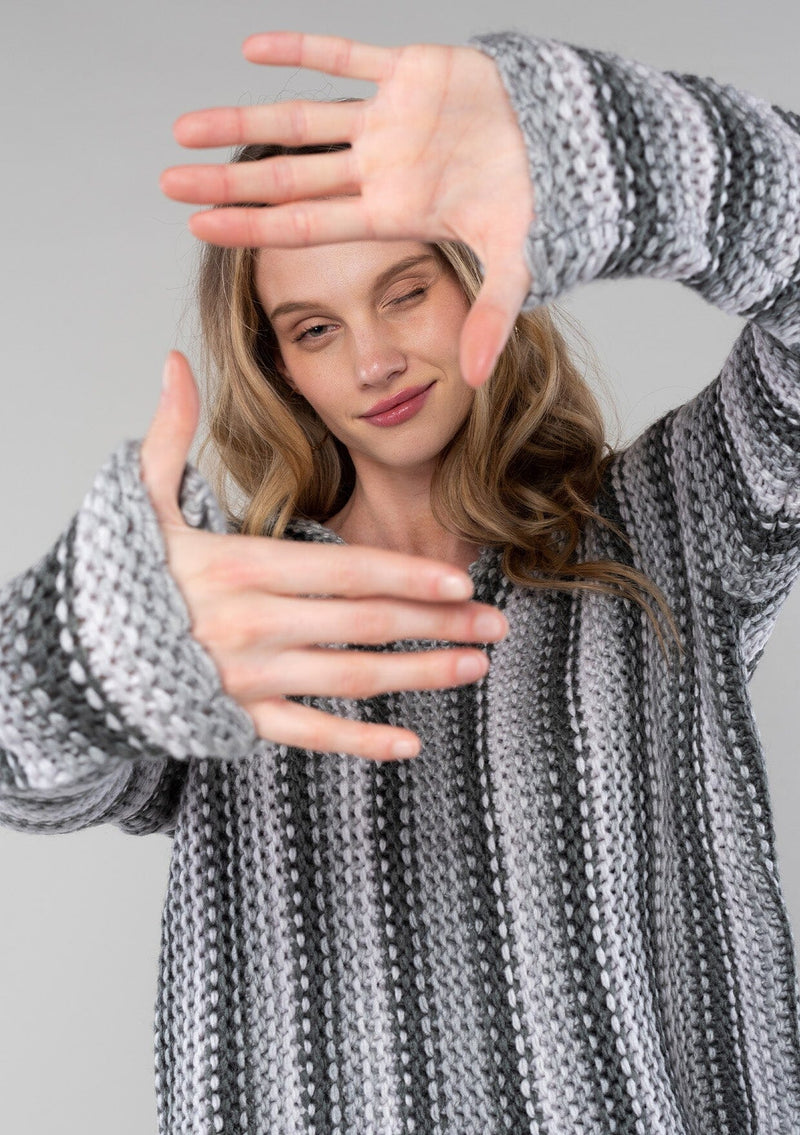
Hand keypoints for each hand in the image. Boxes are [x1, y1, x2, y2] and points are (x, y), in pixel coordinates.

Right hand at [139, 351, 508, 761]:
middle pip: (363, 625)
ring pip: (349, 678)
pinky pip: (309, 734)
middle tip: (496, 624)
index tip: (462, 580)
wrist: (76, 654)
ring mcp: (249, 677)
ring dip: (419, 675)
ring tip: (474, 667)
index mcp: (239, 566)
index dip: (407, 576)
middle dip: (437, 624)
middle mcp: (251, 624)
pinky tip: (410, 745)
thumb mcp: (141, 500)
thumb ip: (170, 435)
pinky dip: (359, 742)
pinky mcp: (241, 720)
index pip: (343, 570)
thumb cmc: (122, 574)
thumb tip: (172, 363)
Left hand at [159, 33, 533, 387]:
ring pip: (303, 120)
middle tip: (168, 183)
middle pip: (290, 177)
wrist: (571, 142)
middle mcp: (378, 170)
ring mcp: (389, 121)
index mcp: (391, 213)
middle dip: (230, 183)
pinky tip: (252, 50)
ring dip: (246, 121)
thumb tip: (472, 379)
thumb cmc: (540, 202)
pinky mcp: (411, 70)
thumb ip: (491, 316)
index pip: (308, 223)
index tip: (200, 229)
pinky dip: (305, 51)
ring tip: (187, 127)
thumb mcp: (517, 265)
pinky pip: (348, 54)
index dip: (254, 226)